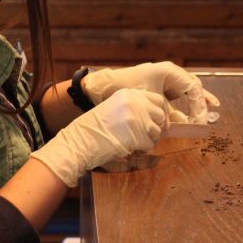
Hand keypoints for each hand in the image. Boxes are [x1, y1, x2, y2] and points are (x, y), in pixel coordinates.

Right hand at [30, 89, 168, 186]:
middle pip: (160, 115)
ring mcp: (138, 119)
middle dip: (157, 126)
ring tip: (137, 142)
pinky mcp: (138, 135)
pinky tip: (132, 148)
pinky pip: (149, 144)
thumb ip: (134, 106)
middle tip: (148, 134)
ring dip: (150, 139)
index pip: (158, 99)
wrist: (82, 139)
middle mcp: (136, 103)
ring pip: (157, 131)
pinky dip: (143, 149)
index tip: (154, 120)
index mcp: (130, 94)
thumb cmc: (95, 125)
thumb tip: (154, 115)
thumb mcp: (115, 106)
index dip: (158, 112)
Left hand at [81, 62, 219, 122]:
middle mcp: (169, 74)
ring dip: (197, 104)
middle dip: (203, 101)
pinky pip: (177, 98)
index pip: (191, 87)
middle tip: (212, 112)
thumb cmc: (125, 89)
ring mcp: (165, 82)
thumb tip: (176, 127)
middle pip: (192, 87)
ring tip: (211, 112)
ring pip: (187, 93)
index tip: (200, 119)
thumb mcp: (148, 100)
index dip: (199, 104)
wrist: (104, 88)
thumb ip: (164, 113)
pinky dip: (185, 107)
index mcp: (168, 71)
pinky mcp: (161, 90)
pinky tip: (192, 118)